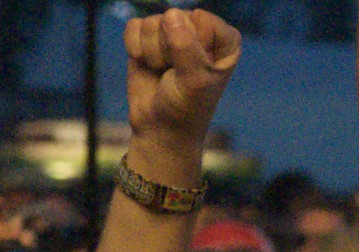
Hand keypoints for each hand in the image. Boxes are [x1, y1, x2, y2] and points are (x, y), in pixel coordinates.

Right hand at [124, 7, 240, 155]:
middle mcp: (200, 31)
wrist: (160, 127)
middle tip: (176, 74)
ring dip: (153, 53)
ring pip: (152, 22)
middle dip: (169, 49)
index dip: (193, 46)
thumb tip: (171, 15)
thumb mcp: (195, 80)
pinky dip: (135, 48)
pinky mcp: (147, 37)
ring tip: (163, 72)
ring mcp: (173, 32)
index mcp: (223, 40)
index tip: (195, 71)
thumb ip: (187, 47)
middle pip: (174, 17)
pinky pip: (134, 25)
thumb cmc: (186, 107)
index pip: (202, 20)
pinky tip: (147, 65)